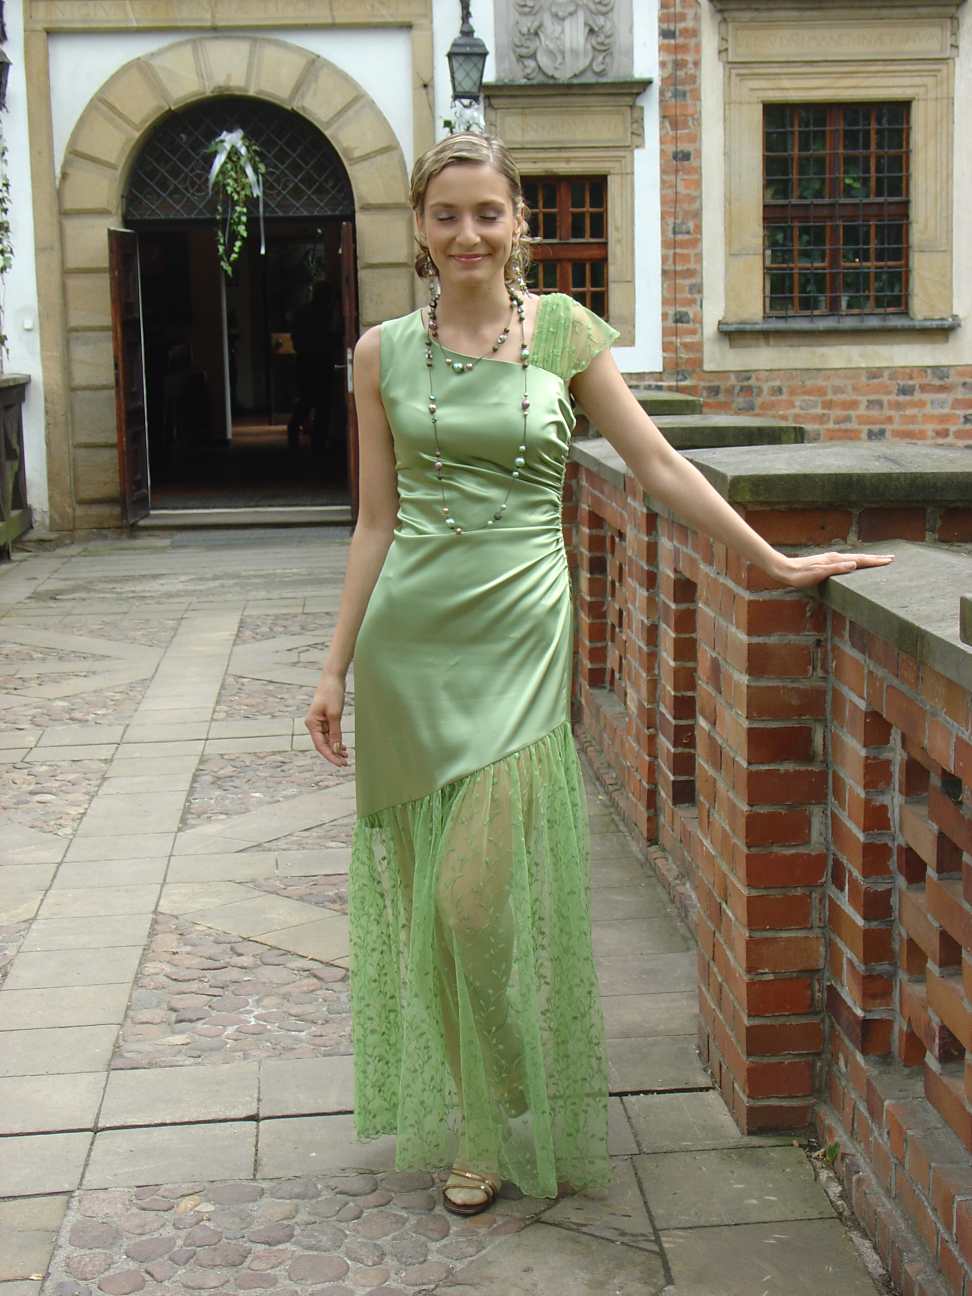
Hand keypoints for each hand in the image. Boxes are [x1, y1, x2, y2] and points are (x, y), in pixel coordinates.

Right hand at [305, 671, 348, 766]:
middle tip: (346, 763)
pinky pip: (330, 734)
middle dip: (333, 754)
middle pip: (323, 745)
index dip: (330, 756)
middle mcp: (313, 725)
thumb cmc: (332, 693)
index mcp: (312, 724)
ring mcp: (319, 722)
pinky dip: (336, 741)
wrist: (333, 678)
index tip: (340, 764)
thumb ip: (335, 733)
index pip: (320, 745)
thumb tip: (335, 749)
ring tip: (346, 756)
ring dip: (335, 749)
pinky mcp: (325, 719)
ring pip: (327, 740)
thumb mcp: (335, 714)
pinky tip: (343, 747)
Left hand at [772, 551, 894, 588]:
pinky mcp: (826, 562)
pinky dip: (856, 561)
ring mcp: (831, 559)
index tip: (889, 561)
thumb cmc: (800, 575)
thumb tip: (854, 564)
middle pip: (860, 557)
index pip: (860, 560)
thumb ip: (836, 569)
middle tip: (891, 558)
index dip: (875, 561)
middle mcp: (835, 557)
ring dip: (867, 559)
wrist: (785, 570)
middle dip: (876, 558)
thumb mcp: (819, 573)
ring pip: (854, 558)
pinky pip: (847, 561)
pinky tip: (855, 563)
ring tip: (878, 560)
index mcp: (836, 560)